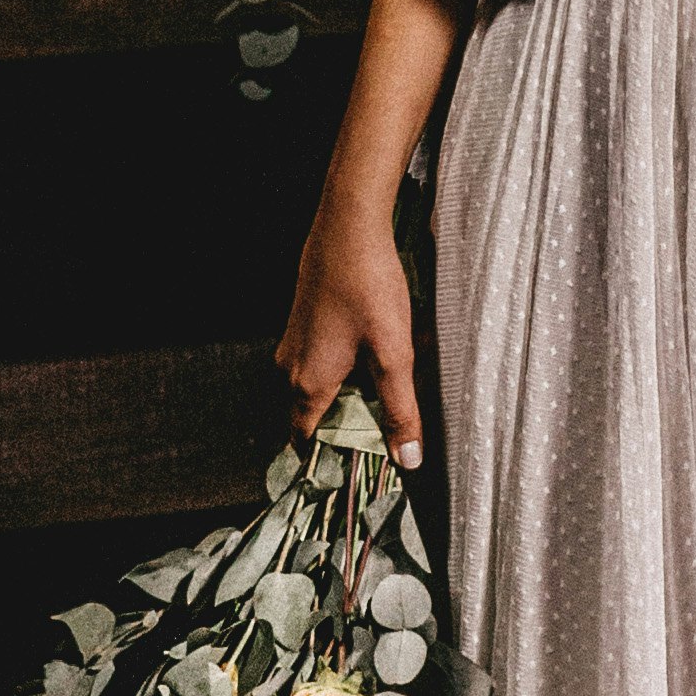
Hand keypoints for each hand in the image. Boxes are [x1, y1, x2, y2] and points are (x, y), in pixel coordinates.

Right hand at [277, 193, 424, 461]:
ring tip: (384, 388)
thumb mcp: (393, 355)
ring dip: (348, 393)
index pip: (304, 441)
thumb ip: (398, 410)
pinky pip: (318, 360)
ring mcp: (292, 342)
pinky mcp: (302, 321)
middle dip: (346, 425)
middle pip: (313, 415)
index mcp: (306, 384)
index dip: (330, 459)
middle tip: (384, 429)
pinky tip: (372, 352)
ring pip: (317, 386)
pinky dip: (343, 368)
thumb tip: (406, 460)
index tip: (358, 468)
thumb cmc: (369, 288)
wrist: (348, 227)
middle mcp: (290, 367)